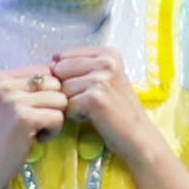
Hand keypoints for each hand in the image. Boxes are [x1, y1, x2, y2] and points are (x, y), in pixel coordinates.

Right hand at [0, 59, 73, 159]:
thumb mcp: (11, 103)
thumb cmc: (3, 136)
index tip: (33, 110)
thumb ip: (30, 87)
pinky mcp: (24, 118)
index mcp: (2, 77)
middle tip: (36, 122)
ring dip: (54, 119)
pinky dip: (52, 132)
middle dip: (53, 105)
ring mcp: (14, 100)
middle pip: (56, 84)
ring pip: (60, 100)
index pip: (46, 71)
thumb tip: (63, 74)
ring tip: (35, 130)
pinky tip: (36, 139)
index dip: (48, 92)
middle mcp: (6, 84)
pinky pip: (58, 117)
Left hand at [48, 50, 188, 188]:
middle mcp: (106, 62)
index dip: (66, 75)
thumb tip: (51, 63)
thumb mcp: (106, 78)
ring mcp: (102, 79)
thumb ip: (82, 66)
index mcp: (108, 53)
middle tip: (86, 100)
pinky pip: (68, 105)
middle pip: (60, 71)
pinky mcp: (95, 98)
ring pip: (62, 89)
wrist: (137, 135)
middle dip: (66, 88)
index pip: (64, 56)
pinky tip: (92, 117)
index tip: (83, 87)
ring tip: (91, 109)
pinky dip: (75, 115)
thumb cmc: (118, 108)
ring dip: (71, 103)